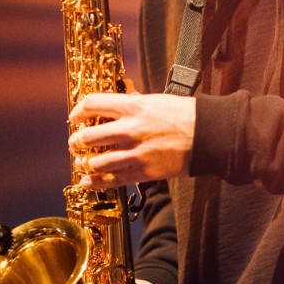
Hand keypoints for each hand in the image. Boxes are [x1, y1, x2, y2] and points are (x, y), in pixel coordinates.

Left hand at [68, 92, 195, 187]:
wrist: (207, 135)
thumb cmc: (184, 114)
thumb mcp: (155, 100)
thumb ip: (132, 105)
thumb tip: (113, 107)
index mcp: (133, 107)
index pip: (93, 104)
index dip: (78, 111)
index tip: (75, 116)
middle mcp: (130, 129)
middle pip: (88, 136)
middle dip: (76, 141)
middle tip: (75, 142)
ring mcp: (136, 153)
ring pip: (96, 162)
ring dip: (84, 163)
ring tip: (82, 161)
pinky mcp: (144, 172)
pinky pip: (113, 180)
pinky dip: (95, 182)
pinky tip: (87, 181)